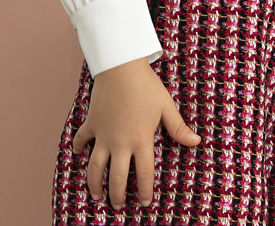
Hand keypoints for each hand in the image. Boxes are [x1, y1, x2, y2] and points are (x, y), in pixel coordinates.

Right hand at [72, 57, 201, 209]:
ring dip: (94, 184)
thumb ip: (178, 127)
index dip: (144, 191)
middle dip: (117, 196)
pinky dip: (79, 148)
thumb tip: (196, 142)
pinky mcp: (92, 123)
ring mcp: (103, 135)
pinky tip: (78, 154)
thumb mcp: (166, 106)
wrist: (121, 67)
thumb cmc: (146, 86)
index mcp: (141, 140)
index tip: (144, 203)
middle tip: (118, 206)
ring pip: (95, 167)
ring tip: (96, 195)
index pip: (143, 174)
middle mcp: (120, 143)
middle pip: (116, 178)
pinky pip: (82, 140)